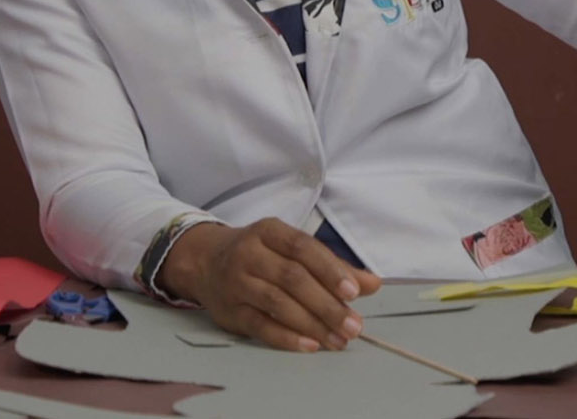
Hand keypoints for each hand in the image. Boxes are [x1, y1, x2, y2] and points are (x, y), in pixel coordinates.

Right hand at [157, 218, 380, 351]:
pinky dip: (287, 337)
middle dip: (327, 304)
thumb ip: (333, 266)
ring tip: (339, 340)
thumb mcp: (292, 249)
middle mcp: (249, 253)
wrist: (205, 261)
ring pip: (277, 303)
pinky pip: (259, 325)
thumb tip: (372, 283)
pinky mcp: (229, 310)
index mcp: (269, 231)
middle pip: (292, 278)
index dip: (329, 269)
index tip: (353, 292)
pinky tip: (310, 346)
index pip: (303, 248)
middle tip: (353, 326)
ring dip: (312, 324)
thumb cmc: (262, 254)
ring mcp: (236, 282)